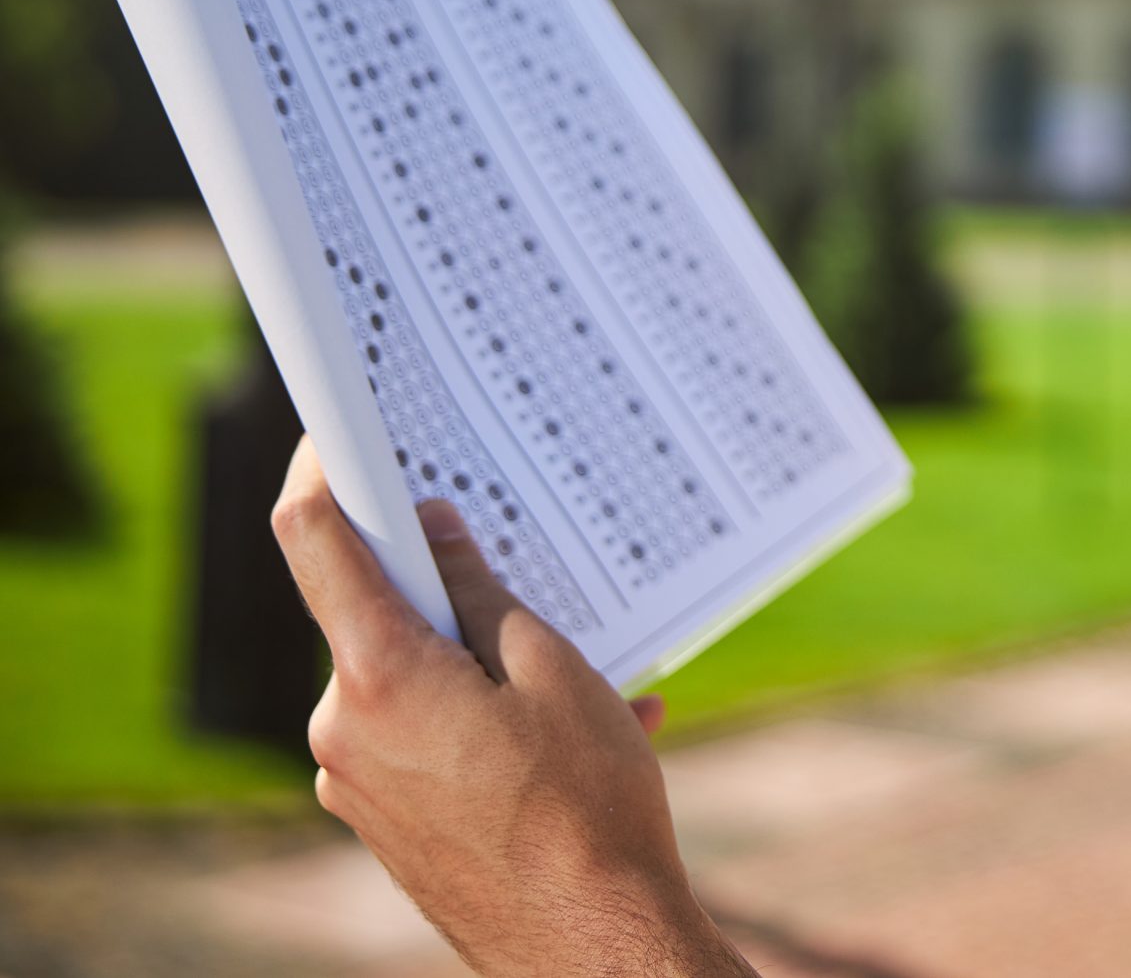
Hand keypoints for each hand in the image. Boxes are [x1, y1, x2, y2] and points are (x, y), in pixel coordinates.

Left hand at [270, 439, 754, 977]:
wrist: (589, 945)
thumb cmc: (583, 806)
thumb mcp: (550, 670)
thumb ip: (480, 591)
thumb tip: (432, 531)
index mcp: (377, 677)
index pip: (316, 541)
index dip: (322, 469)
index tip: (334, 428)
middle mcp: (341, 730)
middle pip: (379, 615)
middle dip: (455, 594)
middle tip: (538, 602)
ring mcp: (354, 782)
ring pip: (411, 679)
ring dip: (486, 668)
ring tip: (586, 701)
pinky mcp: (380, 819)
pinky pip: (423, 737)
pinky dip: (486, 722)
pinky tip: (571, 744)